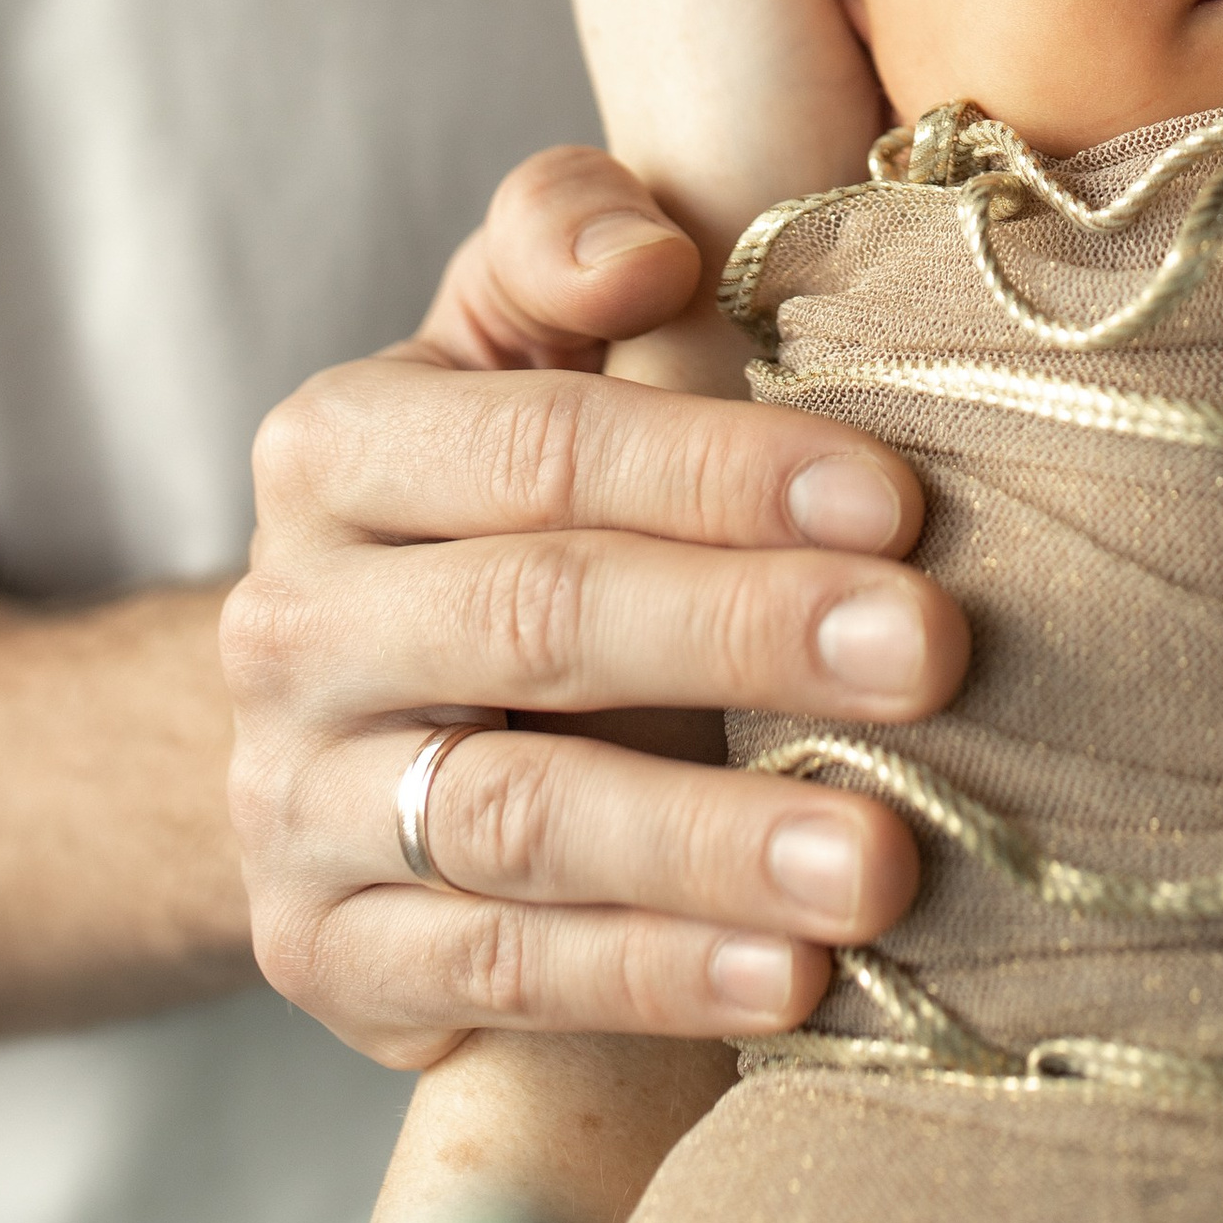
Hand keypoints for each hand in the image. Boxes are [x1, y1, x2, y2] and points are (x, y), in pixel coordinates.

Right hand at [224, 150, 969, 1069]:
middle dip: (748, 632)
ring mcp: (296, 805)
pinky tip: (792, 983)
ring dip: (714, 845)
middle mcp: (289, 624)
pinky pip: (501, 973)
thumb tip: (646, 251)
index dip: (721, 468)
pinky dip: (654, 981)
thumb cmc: (489, 500)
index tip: (899, 499)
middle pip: (537, 619)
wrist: (338, 725)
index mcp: (335, 447)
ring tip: (884, 862)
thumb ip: (559, 239)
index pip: (541, 446)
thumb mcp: (502, 342)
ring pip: (518, 821)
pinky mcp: (329, 959)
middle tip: (933, 657)